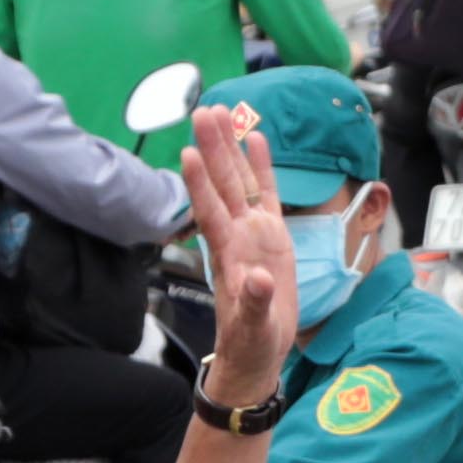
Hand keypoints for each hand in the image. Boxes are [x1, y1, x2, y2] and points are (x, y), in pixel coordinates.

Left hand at [184, 106, 294, 413]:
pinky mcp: (272, 236)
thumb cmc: (251, 341)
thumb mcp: (254, 327)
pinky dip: (261, 167)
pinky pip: (266, 194)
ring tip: (222, 112)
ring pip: (240, 181)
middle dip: (213, 148)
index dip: (200, 184)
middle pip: (223, 184)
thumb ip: (255, 303)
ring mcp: (254, 232)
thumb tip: (259, 280)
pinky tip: (255, 138)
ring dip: (230, 148)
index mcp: (230, 254)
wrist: (258, 351)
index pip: (211, 212)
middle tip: (203, 111)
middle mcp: (238, 235)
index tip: (190, 152)